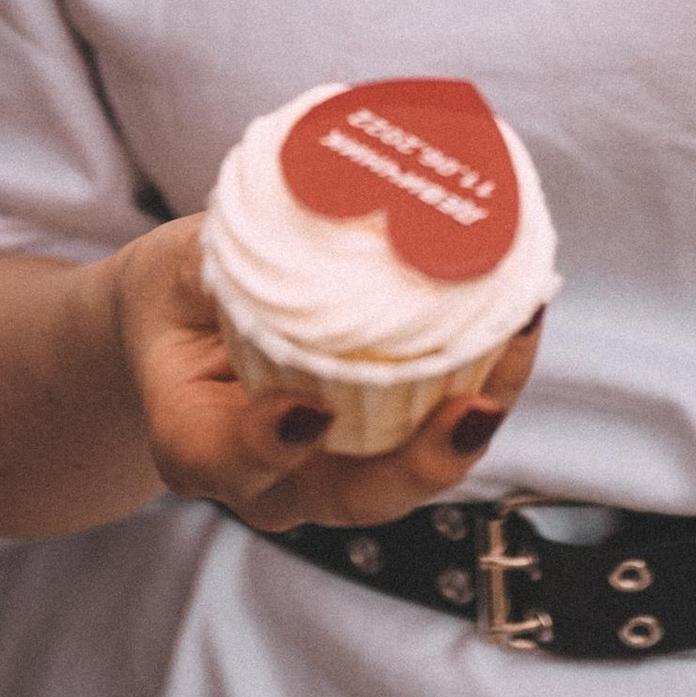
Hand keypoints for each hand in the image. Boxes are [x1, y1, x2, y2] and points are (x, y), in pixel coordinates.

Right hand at [110, 217, 545, 536]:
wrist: (187, 331)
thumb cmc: (178, 298)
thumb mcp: (177, 266)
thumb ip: (219, 255)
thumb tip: (295, 198)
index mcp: (195, 438)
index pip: (221, 461)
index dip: (265, 446)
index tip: (307, 410)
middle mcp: (271, 475)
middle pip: (348, 497)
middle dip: (417, 465)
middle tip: (468, 414)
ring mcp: (332, 468)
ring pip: (411, 470)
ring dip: (472, 417)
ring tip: (515, 337)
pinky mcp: (383, 440)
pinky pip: (438, 427)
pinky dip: (483, 379)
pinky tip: (517, 319)